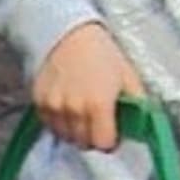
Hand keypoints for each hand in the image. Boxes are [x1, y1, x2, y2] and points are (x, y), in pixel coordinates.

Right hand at [33, 22, 144, 153]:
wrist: (69, 36)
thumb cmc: (102, 53)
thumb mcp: (127, 74)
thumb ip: (135, 102)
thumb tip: (140, 124)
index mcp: (99, 104)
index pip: (103, 144)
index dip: (110, 142)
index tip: (112, 134)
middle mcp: (75, 110)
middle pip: (83, 144)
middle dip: (93, 137)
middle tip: (98, 123)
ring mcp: (54, 109)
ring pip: (66, 137)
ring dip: (76, 131)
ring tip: (82, 114)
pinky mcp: (40, 105)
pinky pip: (51, 126)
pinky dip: (60, 123)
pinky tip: (68, 108)